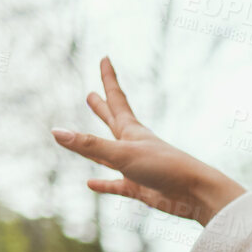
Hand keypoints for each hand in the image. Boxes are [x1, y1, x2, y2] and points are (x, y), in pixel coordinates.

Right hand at [50, 56, 245, 226]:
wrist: (195, 192)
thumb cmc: (164, 167)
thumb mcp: (122, 154)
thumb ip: (89, 145)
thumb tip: (56, 132)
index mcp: (132, 131)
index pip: (116, 99)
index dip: (108, 78)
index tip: (105, 58)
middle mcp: (133, 146)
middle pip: (113, 122)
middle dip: (102, 108)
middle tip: (91, 95)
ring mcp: (136, 167)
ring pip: (109, 154)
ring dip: (95, 146)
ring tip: (81, 139)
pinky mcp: (139, 188)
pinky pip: (116, 185)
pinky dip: (103, 184)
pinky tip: (90, 183)